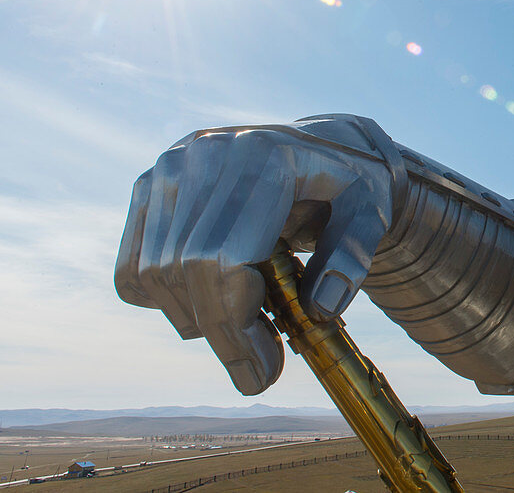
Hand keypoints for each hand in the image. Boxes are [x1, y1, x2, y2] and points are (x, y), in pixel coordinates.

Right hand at [115, 115, 398, 394]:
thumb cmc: (351, 185)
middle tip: (260, 371)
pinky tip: (215, 302)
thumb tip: (319, 309)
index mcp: (263, 158)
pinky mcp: (151, 185)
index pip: (223, 258)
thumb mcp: (373, 213)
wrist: (322, 144)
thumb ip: (353, 256)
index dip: (236, 327)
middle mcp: (205, 155)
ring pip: (155, 273)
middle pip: (186, 271)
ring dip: (196, 321)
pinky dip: (165, 302)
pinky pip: (134, 267)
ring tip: (250, 328)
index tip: (264, 375)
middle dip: (221, 336)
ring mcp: (171, 167)